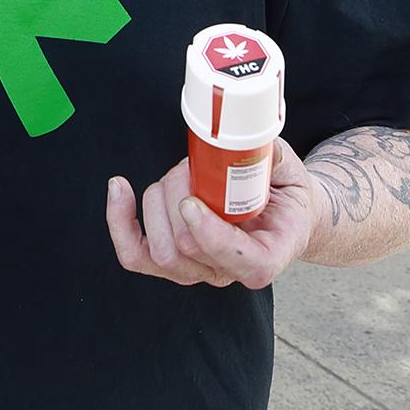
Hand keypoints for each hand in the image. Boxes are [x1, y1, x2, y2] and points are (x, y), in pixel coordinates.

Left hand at [105, 137, 320, 288]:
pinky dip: (120, 221)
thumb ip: (271, 155)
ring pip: (158, 249)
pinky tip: (120, 188)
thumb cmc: (286, 193)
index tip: (192, 202)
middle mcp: (229, 272)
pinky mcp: (174, 261)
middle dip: (176, 195)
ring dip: (157, 200)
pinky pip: (135, 254)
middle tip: (191, 168)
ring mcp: (199, 271)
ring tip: (180, 174)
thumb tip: (243, 136)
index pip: (240, 262)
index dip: (210, 234)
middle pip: (185, 246)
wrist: (285, 217)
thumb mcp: (290, 170)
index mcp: (268, 256)